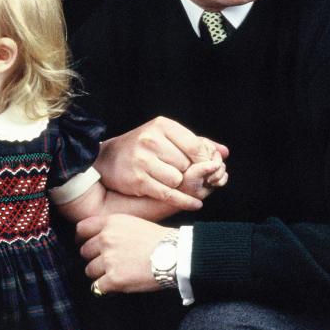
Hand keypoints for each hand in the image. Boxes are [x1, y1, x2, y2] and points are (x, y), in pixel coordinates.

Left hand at [76, 214, 174, 293]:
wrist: (176, 255)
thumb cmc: (160, 240)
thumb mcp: (134, 223)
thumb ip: (114, 228)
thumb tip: (99, 239)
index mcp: (111, 223)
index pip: (82, 229)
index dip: (82, 239)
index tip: (88, 246)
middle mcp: (106, 239)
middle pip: (84, 252)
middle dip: (94, 258)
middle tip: (109, 263)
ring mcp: (108, 259)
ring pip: (89, 270)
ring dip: (100, 274)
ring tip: (117, 274)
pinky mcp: (113, 279)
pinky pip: (97, 287)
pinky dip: (105, 288)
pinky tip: (116, 286)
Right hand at [96, 118, 228, 213]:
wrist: (105, 160)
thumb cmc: (141, 147)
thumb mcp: (166, 136)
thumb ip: (196, 143)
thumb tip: (224, 153)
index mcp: (162, 125)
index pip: (195, 146)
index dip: (203, 160)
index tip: (204, 167)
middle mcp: (151, 140)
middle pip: (188, 164)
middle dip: (190, 173)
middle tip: (188, 176)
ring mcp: (143, 160)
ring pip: (178, 179)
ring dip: (179, 184)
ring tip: (172, 181)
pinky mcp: (138, 179)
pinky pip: (169, 193)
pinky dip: (184, 200)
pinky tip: (194, 204)